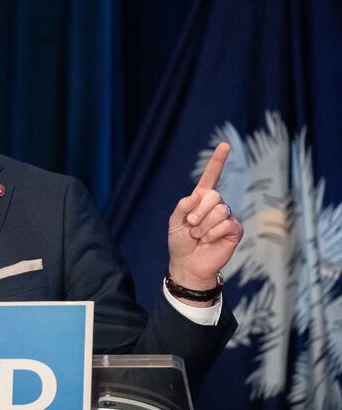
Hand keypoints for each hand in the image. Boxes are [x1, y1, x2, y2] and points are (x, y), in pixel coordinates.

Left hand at [167, 142, 243, 305]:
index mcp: (201, 199)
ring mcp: (227, 217)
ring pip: (220, 210)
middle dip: (198, 212)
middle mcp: (216, 205)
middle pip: (214, 196)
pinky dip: (212, 234)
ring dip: (203, 226)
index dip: (218, 161)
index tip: (225, 145)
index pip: (211, 176)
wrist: (188, 264)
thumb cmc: (180, 242)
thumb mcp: (174, 221)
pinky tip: (208, 240)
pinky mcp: (235, 230)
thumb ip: (183, 206)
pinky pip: (226, 224)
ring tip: (198, 236)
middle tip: (191, 225)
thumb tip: (197, 196)